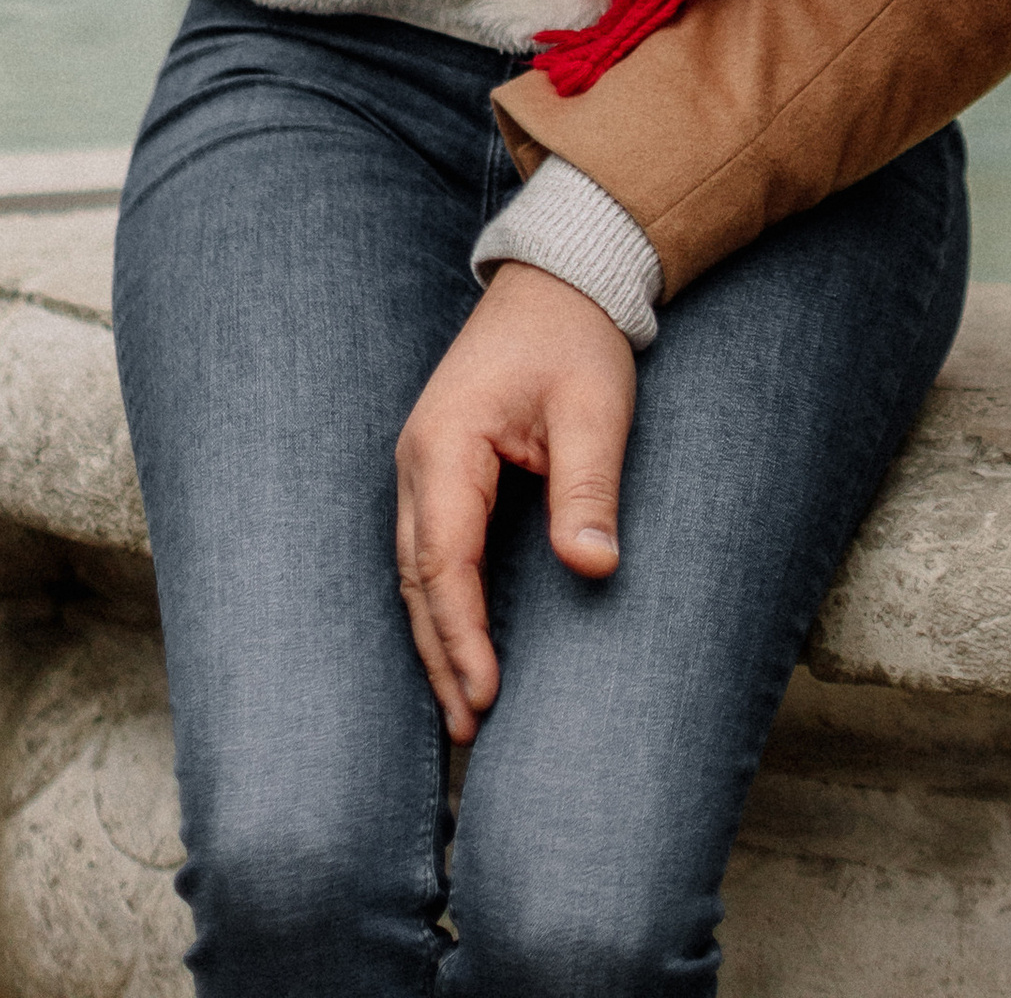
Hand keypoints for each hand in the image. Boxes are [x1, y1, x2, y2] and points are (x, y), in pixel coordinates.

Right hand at [395, 263, 638, 741]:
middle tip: (469, 730)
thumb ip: (588, 488)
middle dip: (440, 656)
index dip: (462, 635)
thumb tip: (594, 568)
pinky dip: (441, 602)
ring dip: (436, 637)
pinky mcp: (440, 467)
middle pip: (417, 578)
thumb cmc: (577, 340)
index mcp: (447, 445)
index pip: (445, 561)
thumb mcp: (595, 409)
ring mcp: (422, 463)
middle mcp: (419, 459)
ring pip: (415, 570)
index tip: (485, 696)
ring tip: (461, 711)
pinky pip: (430, 549)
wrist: (561, 279)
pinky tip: (458, 643)